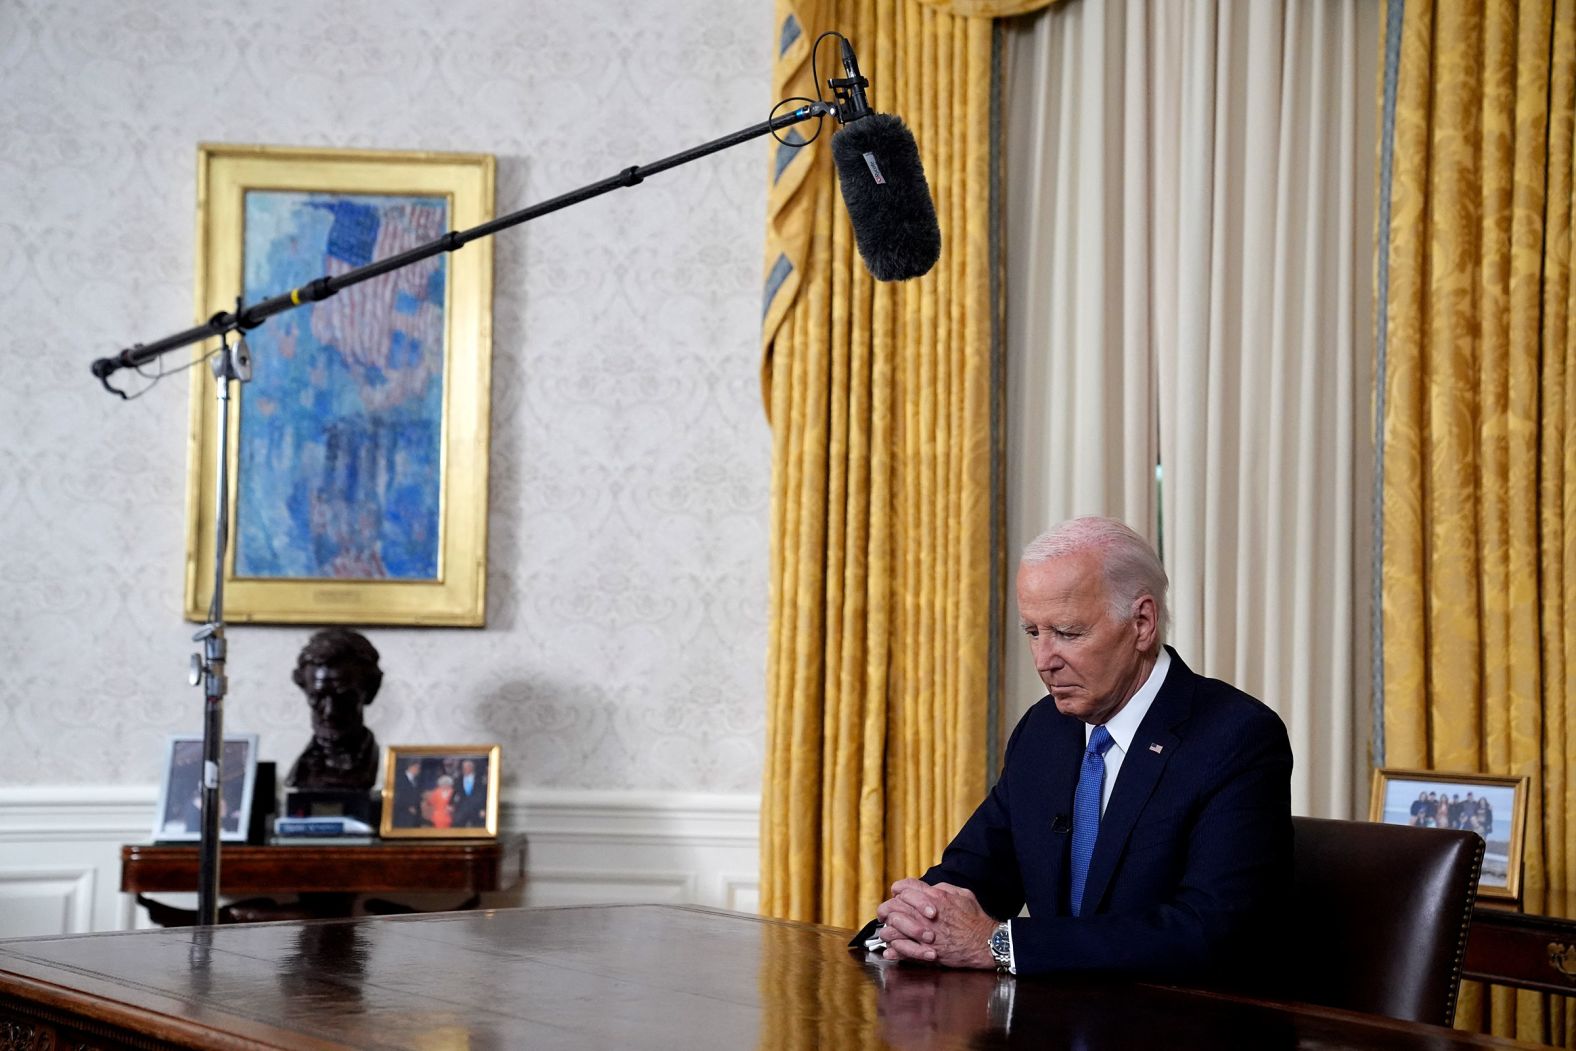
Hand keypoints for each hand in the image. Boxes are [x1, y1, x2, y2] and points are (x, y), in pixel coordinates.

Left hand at [874, 879, 996, 968]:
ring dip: (888, 930)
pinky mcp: (924, 951)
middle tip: (887, 915)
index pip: (903, 888)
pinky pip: (900, 949)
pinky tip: (892, 949)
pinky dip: (893, 949)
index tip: (897, 896)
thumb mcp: (962, 894)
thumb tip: (930, 888)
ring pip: (891, 928)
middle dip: (887, 910)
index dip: (897, 891)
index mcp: (933, 896)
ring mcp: (922, 933)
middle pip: (892, 907)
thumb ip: (943, 888)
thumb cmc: (975, 920)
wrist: (985, 943)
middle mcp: (924, 913)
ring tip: (890, 933)